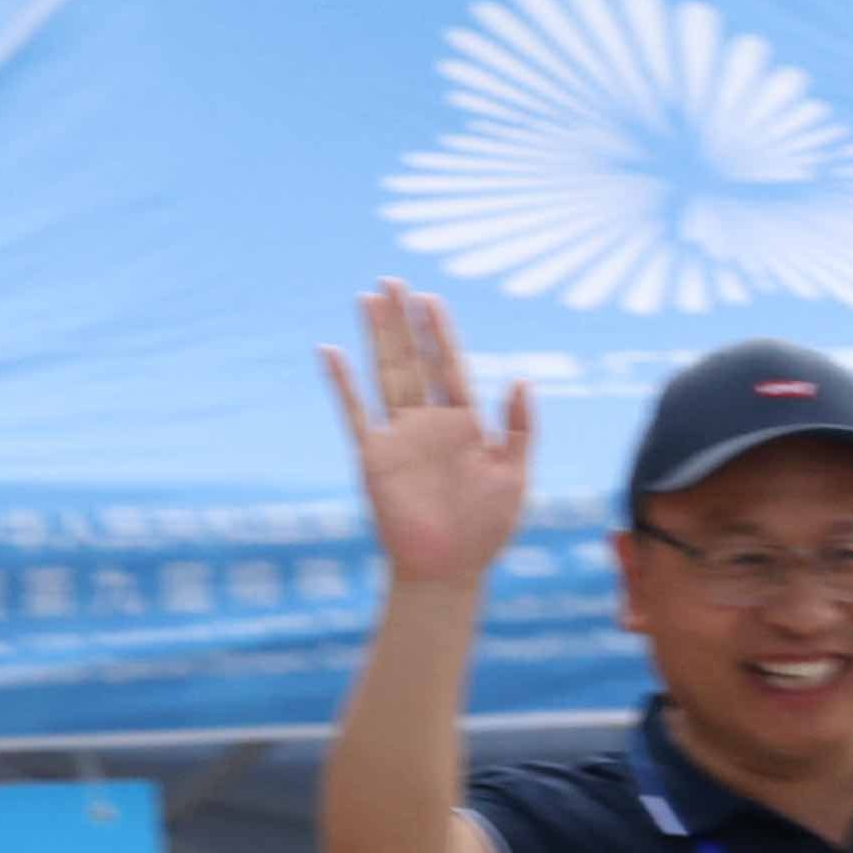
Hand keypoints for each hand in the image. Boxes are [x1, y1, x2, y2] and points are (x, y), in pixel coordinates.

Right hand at [322, 280, 535, 586]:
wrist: (449, 571)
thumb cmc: (487, 530)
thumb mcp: (516, 478)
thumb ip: (522, 429)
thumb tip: (521, 379)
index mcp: (466, 424)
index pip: (451, 366)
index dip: (440, 333)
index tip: (430, 299)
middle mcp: (430, 423)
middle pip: (414, 360)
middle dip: (404, 321)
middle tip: (393, 281)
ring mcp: (400, 436)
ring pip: (386, 374)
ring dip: (377, 337)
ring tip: (369, 298)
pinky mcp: (374, 456)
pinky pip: (354, 412)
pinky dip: (342, 384)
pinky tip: (330, 351)